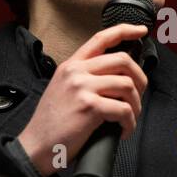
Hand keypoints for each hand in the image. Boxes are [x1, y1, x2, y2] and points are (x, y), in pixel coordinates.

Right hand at [17, 23, 149, 175]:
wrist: (35, 146)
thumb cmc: (51, 123)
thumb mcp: (63, 89)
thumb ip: (84, 78)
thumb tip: (116, 78)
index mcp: (71, 65)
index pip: (101, 38)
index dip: (125, 30)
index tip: (141, 31)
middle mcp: (76, 72)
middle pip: (122, 60)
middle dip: (140, 78)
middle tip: (138, 96)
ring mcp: (82, 87)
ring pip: (127, 85)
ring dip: (136, 105)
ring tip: (129, 118)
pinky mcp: (89, 107)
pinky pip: (124, 110)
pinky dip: (129, 123)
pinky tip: (123, 130)